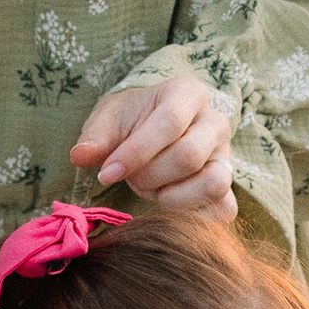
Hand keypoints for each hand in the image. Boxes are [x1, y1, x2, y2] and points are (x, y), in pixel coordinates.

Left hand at [70, 70, 236, 218]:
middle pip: (189, 156)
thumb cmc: (129, 121)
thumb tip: (80, 156)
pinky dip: (193, 215)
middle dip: (150, 176)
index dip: (136, 153)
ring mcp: (226, 155)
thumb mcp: (108, 120)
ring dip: (173, 197)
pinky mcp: (228, 186)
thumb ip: (95, 137)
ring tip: (153, 188)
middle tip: (132, 178)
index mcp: (188, 93)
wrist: (149, 131)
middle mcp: (215, 121)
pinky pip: (224, 210)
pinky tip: (168, 203)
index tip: (107, 173)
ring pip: (213, 184)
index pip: (170, 122)